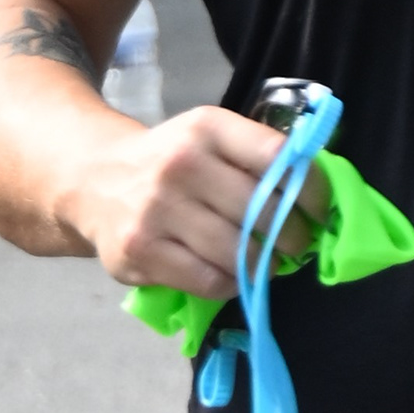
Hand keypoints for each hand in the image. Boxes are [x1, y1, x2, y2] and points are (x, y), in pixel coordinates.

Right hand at [53, 102, 319, 299]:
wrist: (93, 179)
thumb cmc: (169, 162)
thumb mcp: (206, 139)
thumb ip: (254, 157)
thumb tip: (314, 194)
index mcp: (206, 128)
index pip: (276, 158)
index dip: (309, 189)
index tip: (320, 210)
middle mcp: (179, 164)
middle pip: (260, 211)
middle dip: (291, 236)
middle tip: (296, 245)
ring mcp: (155, 210)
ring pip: (235, 251)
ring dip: (262, 264)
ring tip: (267, 263)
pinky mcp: (139, 251)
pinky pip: (206, 280)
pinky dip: (230, 283)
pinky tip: (231, 276)